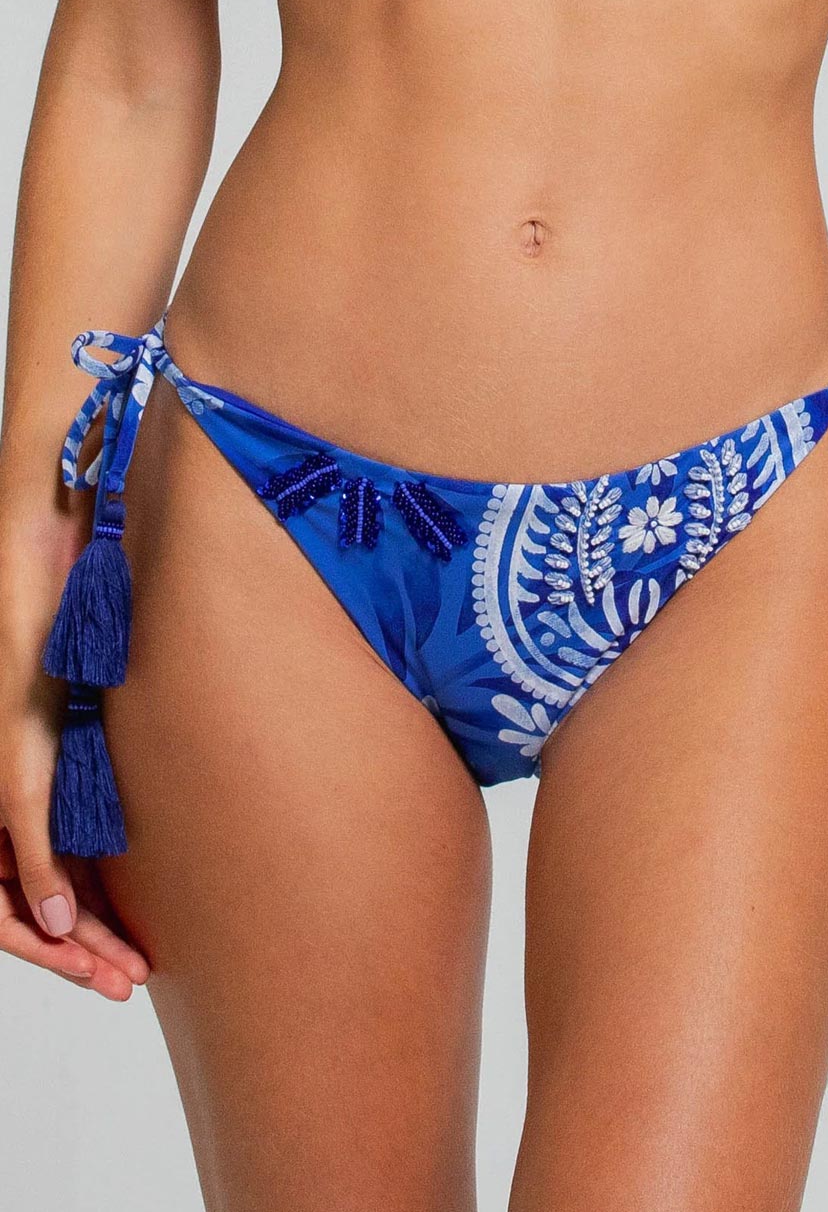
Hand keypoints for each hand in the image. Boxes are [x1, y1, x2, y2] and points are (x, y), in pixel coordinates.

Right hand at [0, 503, 148, 997]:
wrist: (51, 528)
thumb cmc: (26, 618)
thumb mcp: (22, 737)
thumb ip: (29, 824)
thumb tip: (49, 917)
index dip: (46, 946)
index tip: (100, 972)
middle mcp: (3, 777)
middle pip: (22, 891)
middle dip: (71, 942)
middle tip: (128, 976)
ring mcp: (29, 759)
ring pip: (46, 863)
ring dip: (85, 913)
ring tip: (136, 951)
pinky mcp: (58, 733)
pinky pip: (64, 817)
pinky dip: (92, 863)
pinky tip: (131, 884)